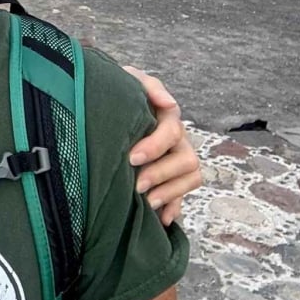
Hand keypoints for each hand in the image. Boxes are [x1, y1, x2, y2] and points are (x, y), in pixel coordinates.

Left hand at [124, 66, 202, 225]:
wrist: (108, 105)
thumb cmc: (119, 92)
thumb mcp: (130, 79)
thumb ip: (149, 85)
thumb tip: (169, 104)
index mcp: (167, 117)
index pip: (171, 132)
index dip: (155, 147)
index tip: (132, 158)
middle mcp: (177, 140)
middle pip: (186, 160)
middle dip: (162, 174)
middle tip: (136, 185)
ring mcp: (177, 160)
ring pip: (191, 178)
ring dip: (171, 192)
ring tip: (148, 203)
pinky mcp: (170, 178)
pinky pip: (184, 196)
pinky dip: (175, 208)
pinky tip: (163, 220)